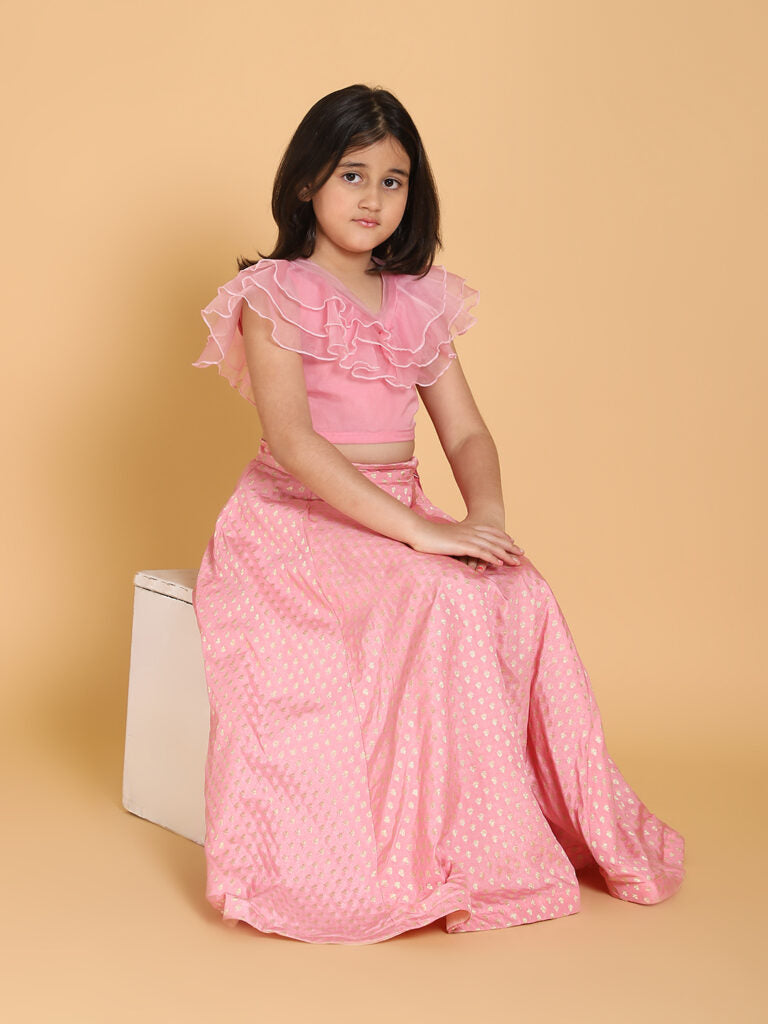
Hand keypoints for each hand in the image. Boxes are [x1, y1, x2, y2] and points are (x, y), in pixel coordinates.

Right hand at [408, 515, 523, 571]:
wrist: (419, 531)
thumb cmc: (428, 536)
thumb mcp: (445, 537)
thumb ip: (454, 541)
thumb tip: (457, 546)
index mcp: (467, 528)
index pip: (490, 532)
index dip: (502, 538)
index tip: (512, 543)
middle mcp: (470, 531)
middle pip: (495, 539)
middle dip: (510, 547)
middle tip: (522, 553)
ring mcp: (467, 538)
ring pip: (492, 546)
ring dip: (506, 554)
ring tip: (516, 562)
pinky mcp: (462, 545)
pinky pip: (482, 552)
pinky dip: (492, 557)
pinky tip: (500, 563)